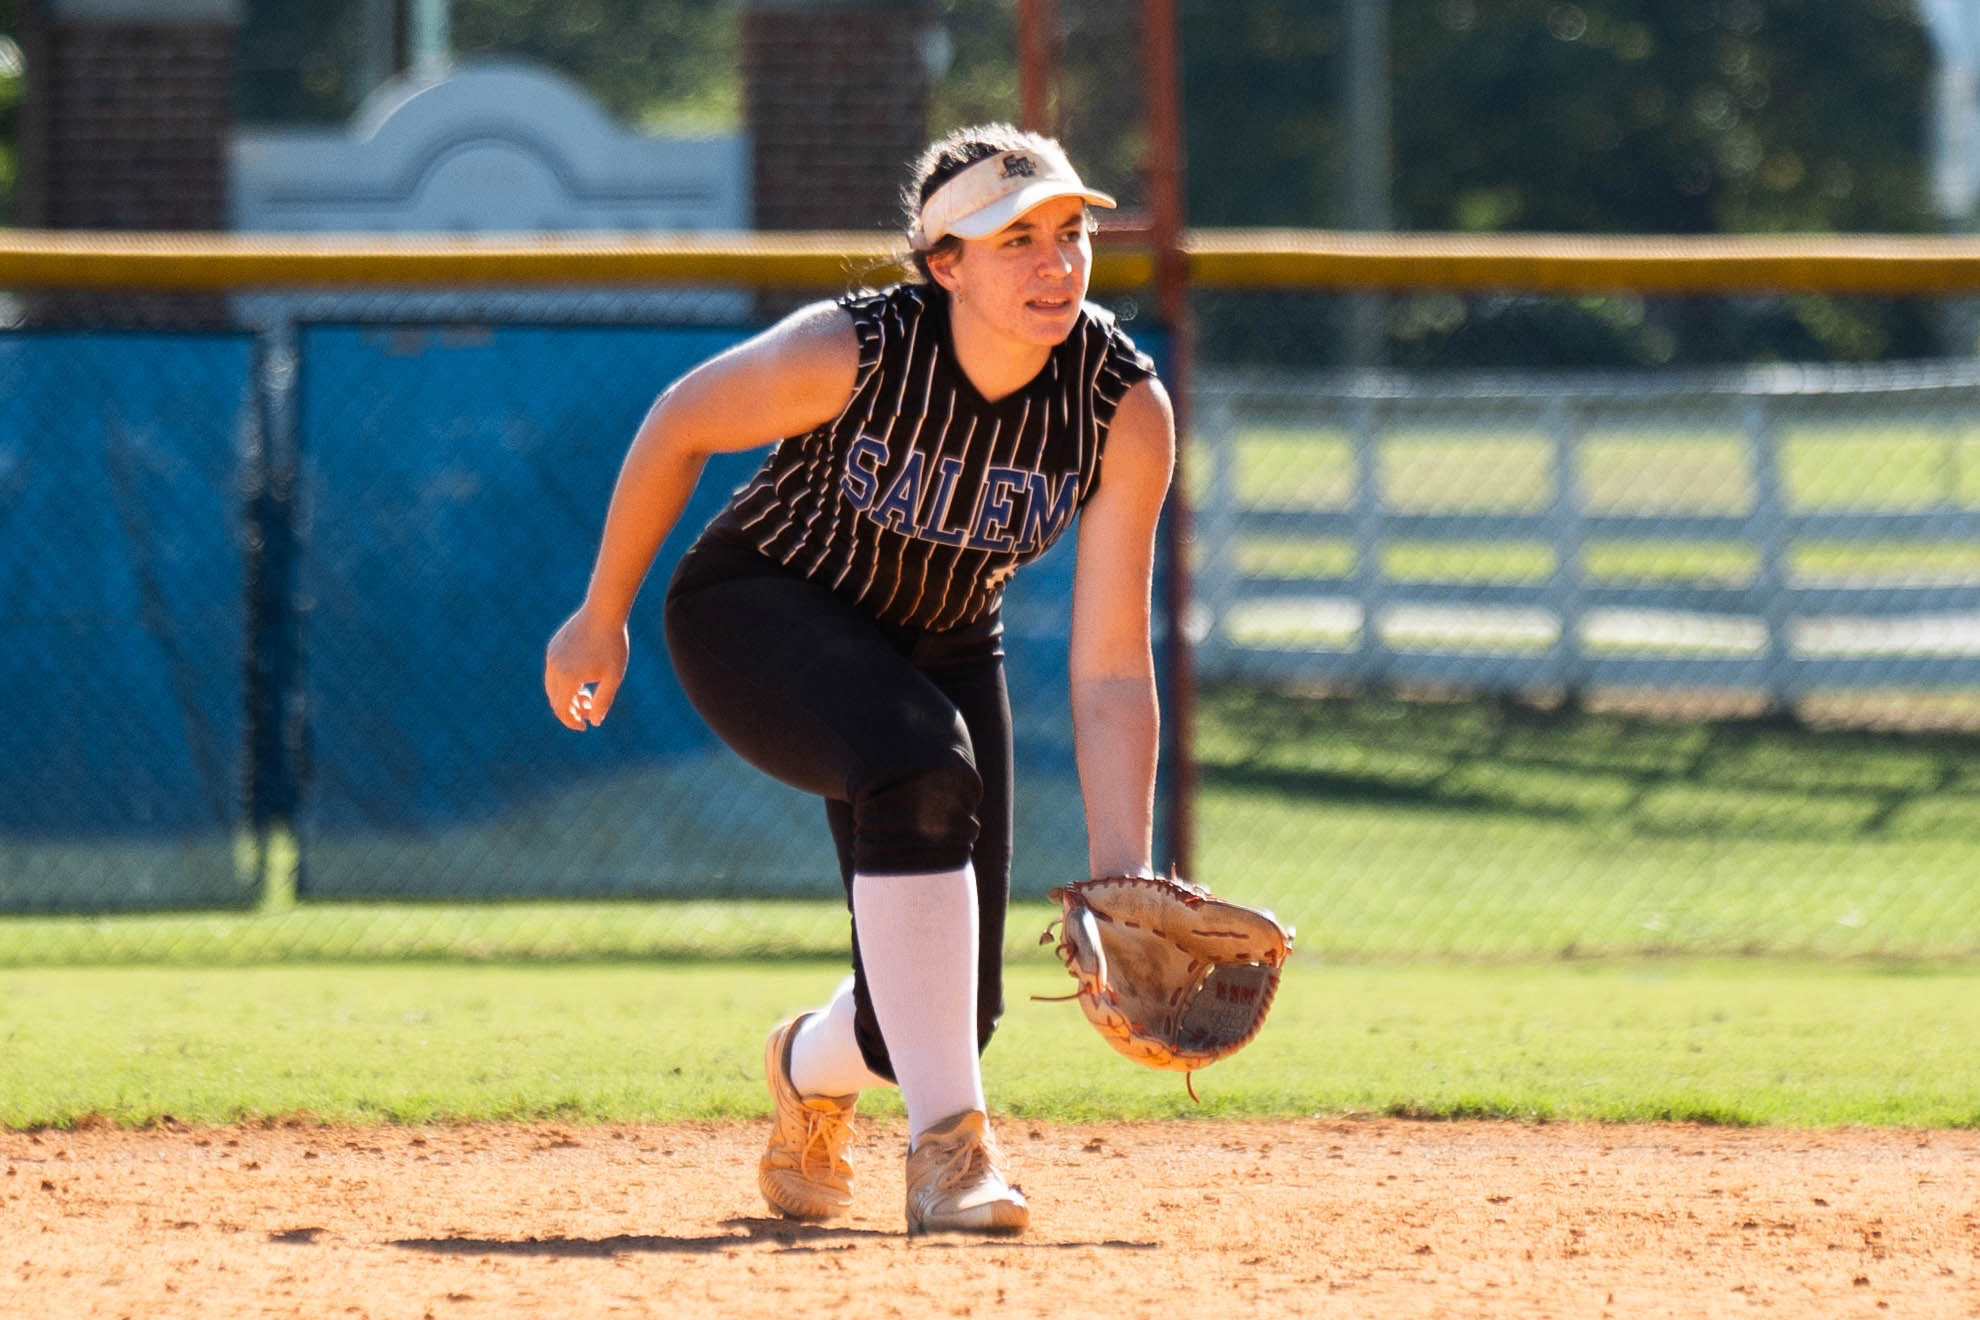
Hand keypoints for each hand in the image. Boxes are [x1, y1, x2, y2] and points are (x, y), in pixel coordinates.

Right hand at [544, 606, 629, 730]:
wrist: (603, 612)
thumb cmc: (612, 645)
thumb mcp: (613, 677)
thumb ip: (603, 702)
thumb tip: (594, 722)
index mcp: (568, 678)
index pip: (562, 709)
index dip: (572, 722)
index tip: (584, 727)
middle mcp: (554, 668)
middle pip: (555, 699)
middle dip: (570, 710)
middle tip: (588, 713)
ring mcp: (552, 656)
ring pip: (552, 686)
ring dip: (567, 696)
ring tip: (587, 695)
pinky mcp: (553, 647)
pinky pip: (554, 671)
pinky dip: (564, 681)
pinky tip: (582, 679)